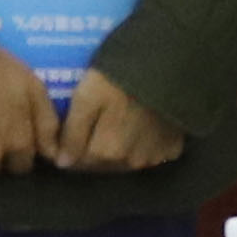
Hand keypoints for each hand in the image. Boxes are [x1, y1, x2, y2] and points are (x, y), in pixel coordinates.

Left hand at [60, 66, 188, 172]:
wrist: (164, 70)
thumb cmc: (116, 82)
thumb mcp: (85, 99)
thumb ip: (73, 133)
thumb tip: (63, 164)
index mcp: (108, 153)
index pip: (81, 164)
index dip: (70, 151)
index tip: (65, 136)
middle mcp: (133, 163)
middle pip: (104, 165)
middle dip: (91, 153)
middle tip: (88, 128)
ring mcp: (155, 158)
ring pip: (126, 163)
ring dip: (116, 152)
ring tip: (111, 128)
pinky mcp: (173, 149)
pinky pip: (151, 155)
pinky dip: (141, 147)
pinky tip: (136, 129)